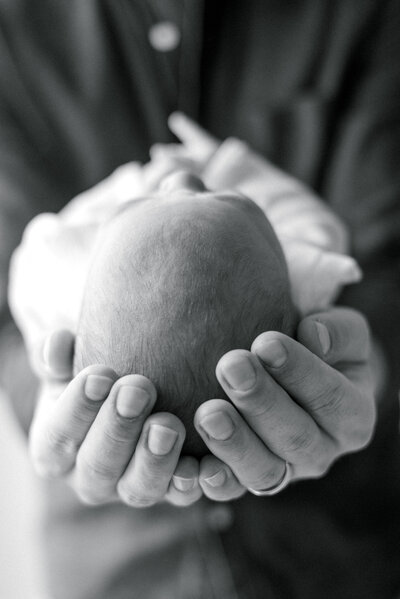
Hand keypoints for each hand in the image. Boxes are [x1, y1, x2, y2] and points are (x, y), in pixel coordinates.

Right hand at [29, 330, 201, 507]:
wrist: (135, 386)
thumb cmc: (94, 372)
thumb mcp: (67, 359)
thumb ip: (54, 351)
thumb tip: (56, 343)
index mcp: (54, 449)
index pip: (57, 437)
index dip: (76, 409)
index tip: (100, 374)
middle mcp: (89, 478)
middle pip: (98, 466)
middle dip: (118, 428)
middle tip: (137, 390)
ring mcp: (130, 487)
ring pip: (139, 489)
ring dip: (154, 459)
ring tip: (168, 425)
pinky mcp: (170, 489)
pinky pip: (182, 493)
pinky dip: (191, 481)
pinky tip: (203, 461)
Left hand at [194, 307, 375, 500]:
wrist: (293, 372)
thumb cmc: (316, 345)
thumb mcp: (341, 333)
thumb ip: (339, 332)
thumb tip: (313, 335)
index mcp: (352, 418)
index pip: (332, 399)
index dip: (300, 372)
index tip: (266, 343)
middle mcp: (321, 452)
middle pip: (295, 438)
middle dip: (260, 402)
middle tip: (230, 366)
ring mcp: (284, 471)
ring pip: (263, 472)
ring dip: (233, 444)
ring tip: (207, 413)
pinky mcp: (247, 479)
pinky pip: (230, 488)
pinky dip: (213, 480)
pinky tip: (194, 464)